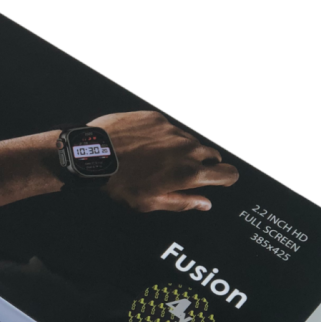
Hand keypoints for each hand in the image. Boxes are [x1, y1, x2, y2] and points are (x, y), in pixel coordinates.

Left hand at [88, 111, 238, 210]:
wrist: (93, 154)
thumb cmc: (118, 182)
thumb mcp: (149, 203)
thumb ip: (182, 202)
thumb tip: (204, 203)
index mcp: (188, 173)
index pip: (227, 173)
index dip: (226, 178)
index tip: (222, 180)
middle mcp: (186, 148)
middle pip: (212, 155)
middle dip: (204, 165)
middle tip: (182, 174)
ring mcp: (172, 130)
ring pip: (190, 141)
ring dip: (182, 150)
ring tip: (157, 161)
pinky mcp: (157, 118)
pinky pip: (169, 128)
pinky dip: (163, 137)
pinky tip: (144, 146)